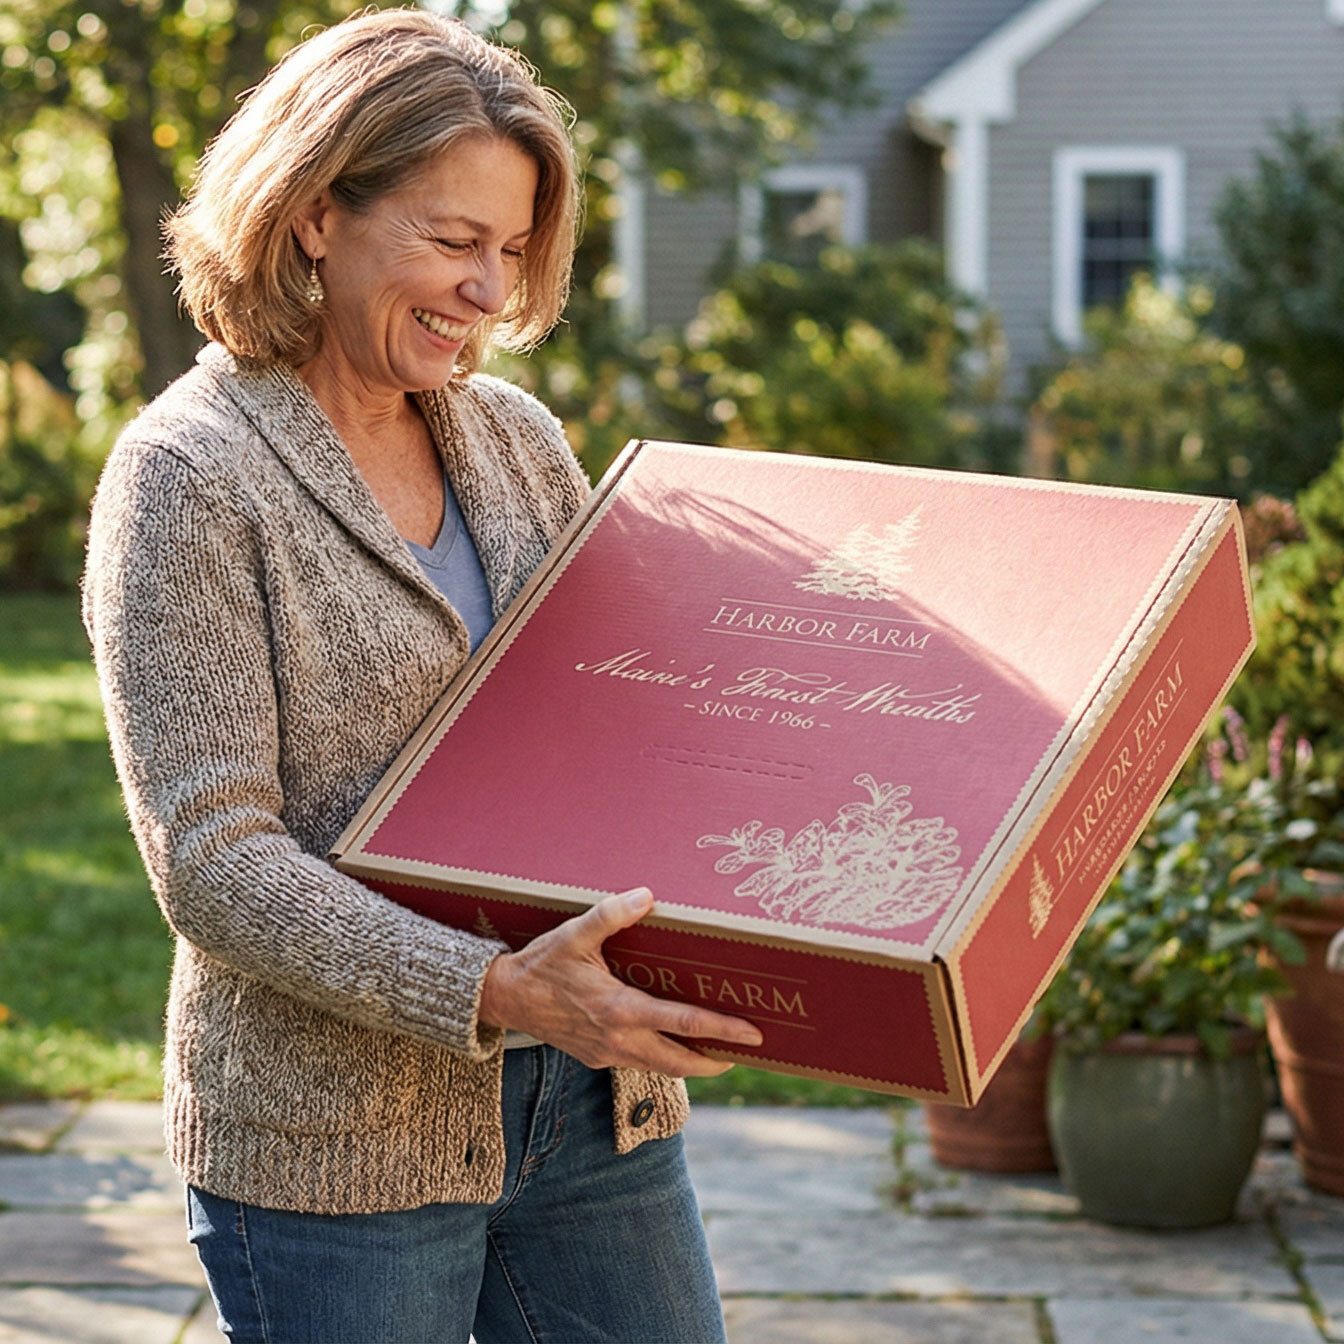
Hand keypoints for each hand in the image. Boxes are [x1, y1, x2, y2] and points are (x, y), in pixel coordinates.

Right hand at [478, 887, 763, 1075]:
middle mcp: (618, 1039)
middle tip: (746, 1051)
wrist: (505, 999)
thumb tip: (647, 896)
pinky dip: (664, 1057)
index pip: (682, 1024)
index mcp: (618, 1010)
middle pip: (679, 1062)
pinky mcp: (598, 1057)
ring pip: (661, 1068)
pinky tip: (673, 1041)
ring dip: (691, 1063)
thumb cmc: (541, 964)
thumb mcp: (574, 934)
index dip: (720, 1029)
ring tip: (718, 1050)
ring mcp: (607, 1053)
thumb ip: (611, 914)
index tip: (751, 1033)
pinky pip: (639, 1062)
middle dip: (715, 1060)